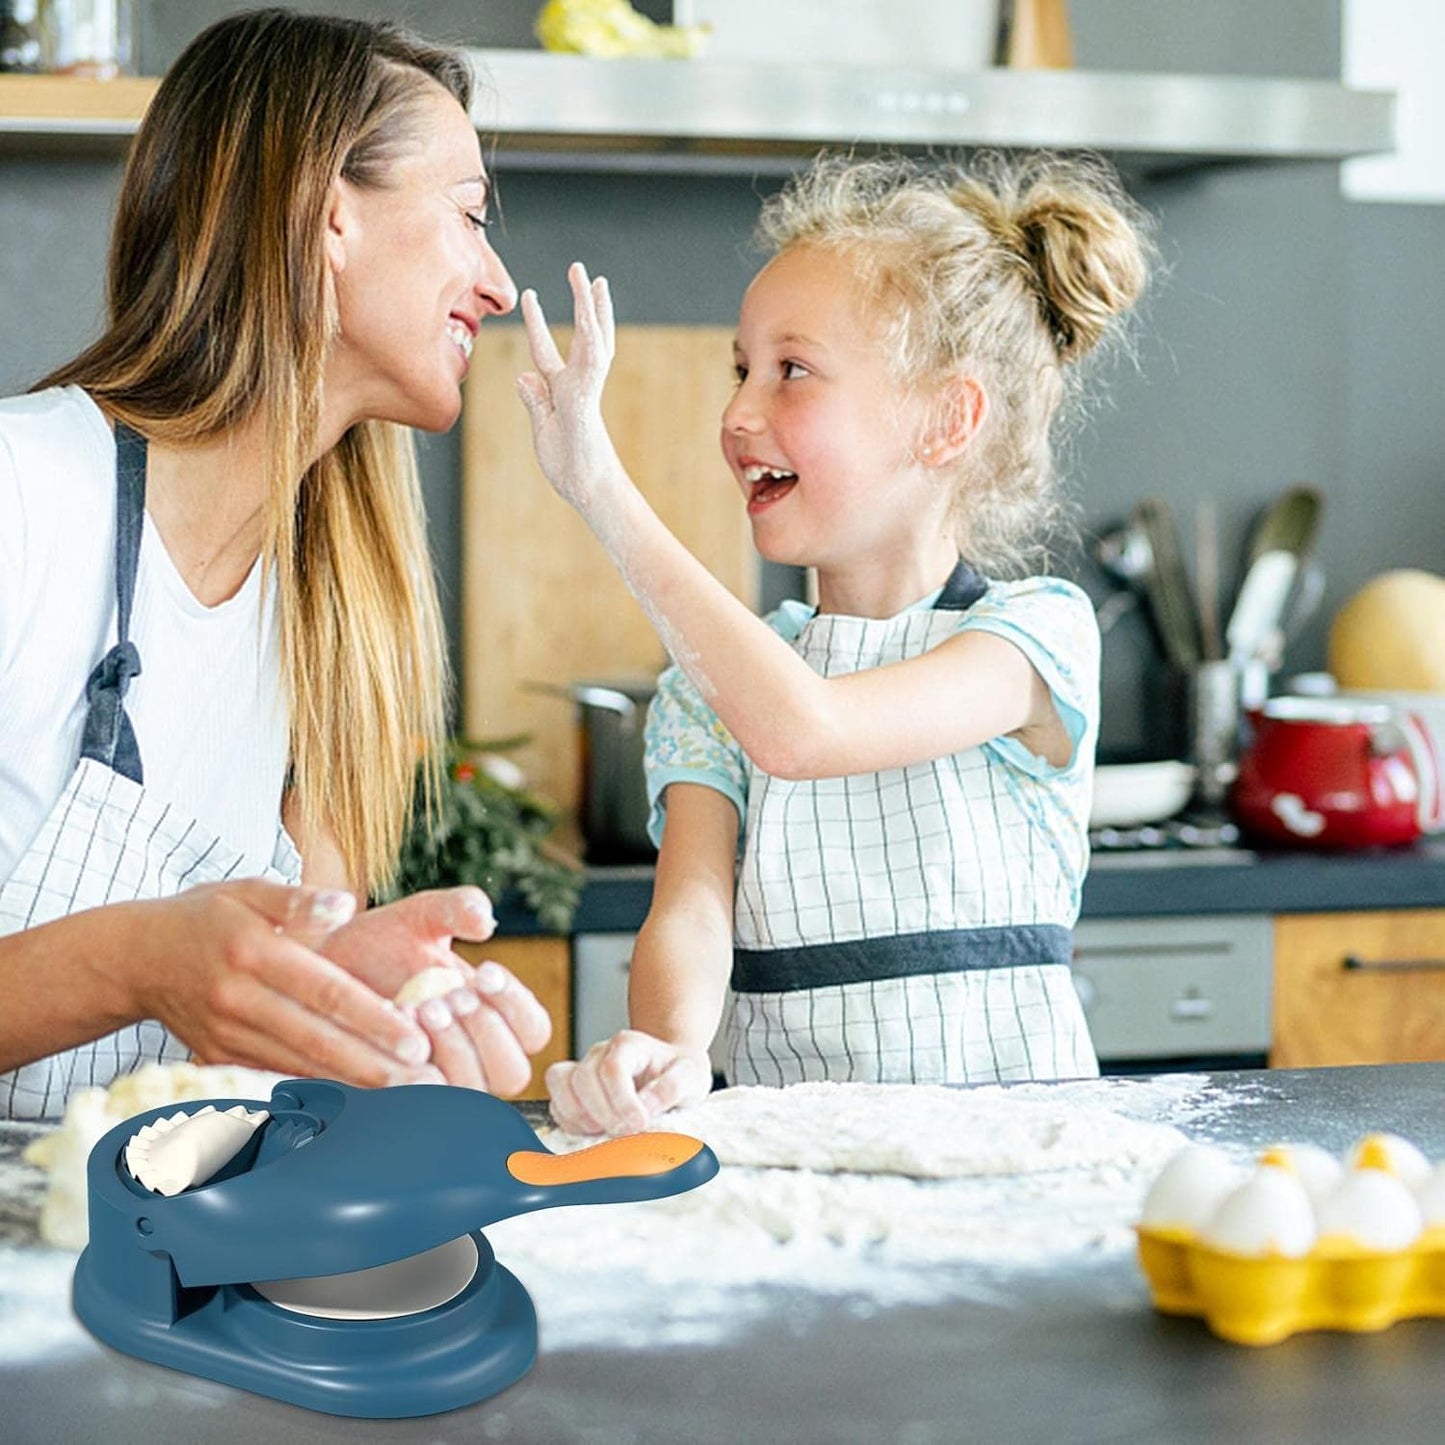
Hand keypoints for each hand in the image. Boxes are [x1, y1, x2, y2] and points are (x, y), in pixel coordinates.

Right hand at [126, 880, 438, 1087]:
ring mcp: (224, 1035)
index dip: (372, 1018)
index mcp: (251, 952)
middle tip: (424, 1082)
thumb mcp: (246, 889)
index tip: (415, 1039)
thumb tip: (345, 906)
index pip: (324, 992)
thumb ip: (297, 899)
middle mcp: (236, 999)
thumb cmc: (205, 916)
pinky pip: (274, 1077)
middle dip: (372, 1065)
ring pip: (296, 1067)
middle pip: (314, 1039)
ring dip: (351, 1086)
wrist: (136, 958)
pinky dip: (315, 1092)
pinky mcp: (218, 1059)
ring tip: (404, 1099)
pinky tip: (357, 1104)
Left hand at [319, 887, 552, 1095]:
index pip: (534, 1030)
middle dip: (486, 1031)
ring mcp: (436, 1084)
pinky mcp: (396, 1101)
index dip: (516, 1006)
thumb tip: (486, 920)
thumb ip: (457, 908)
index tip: (485, 971)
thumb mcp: (420, 916)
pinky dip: (411, 1071)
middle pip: (513, 1072)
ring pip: (472, 1092)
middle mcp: (472, 1058)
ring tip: (419, 1006)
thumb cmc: (377, 946)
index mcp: (491, 1016)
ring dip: (453, 1050)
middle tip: (450, 995)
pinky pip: (419, 1103)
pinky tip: (391, 1029)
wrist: (316, 970)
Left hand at [515, 262, 625, 510]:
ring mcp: (585, 393)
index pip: (546, 351)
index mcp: (561, 392)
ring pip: (593, 343)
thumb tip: (523, 375)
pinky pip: (591, 370)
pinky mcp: (587, 405)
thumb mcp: (543, 429)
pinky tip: (590, 321)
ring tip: (592, 280)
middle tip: (581, 270)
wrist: (588, 491)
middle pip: (582, 336)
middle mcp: (577, 386)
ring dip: (592, 311)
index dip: (536, 324)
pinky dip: (592, 345)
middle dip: (581, 304)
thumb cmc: (569, 467)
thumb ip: (535, 401)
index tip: (529, 296)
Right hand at [545, 1028, 711, 1136]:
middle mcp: (600, 1053)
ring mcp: (583, 1069)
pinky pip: (557, 1103)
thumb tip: (646, 1106)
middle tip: (627, 1133)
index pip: (613, 1068)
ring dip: (581, 1116)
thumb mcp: (691, 1075)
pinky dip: (571, 1122)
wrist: (670, 1071)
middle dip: (604, 1113)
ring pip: (561, 1085)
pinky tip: (594, 1132)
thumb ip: (672, 1087)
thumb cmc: (678, 1072)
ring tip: (606, 1132)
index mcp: (629, 1044)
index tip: (640, 1124)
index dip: (622, 1100)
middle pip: (584, 1078)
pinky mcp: (573, 1091)